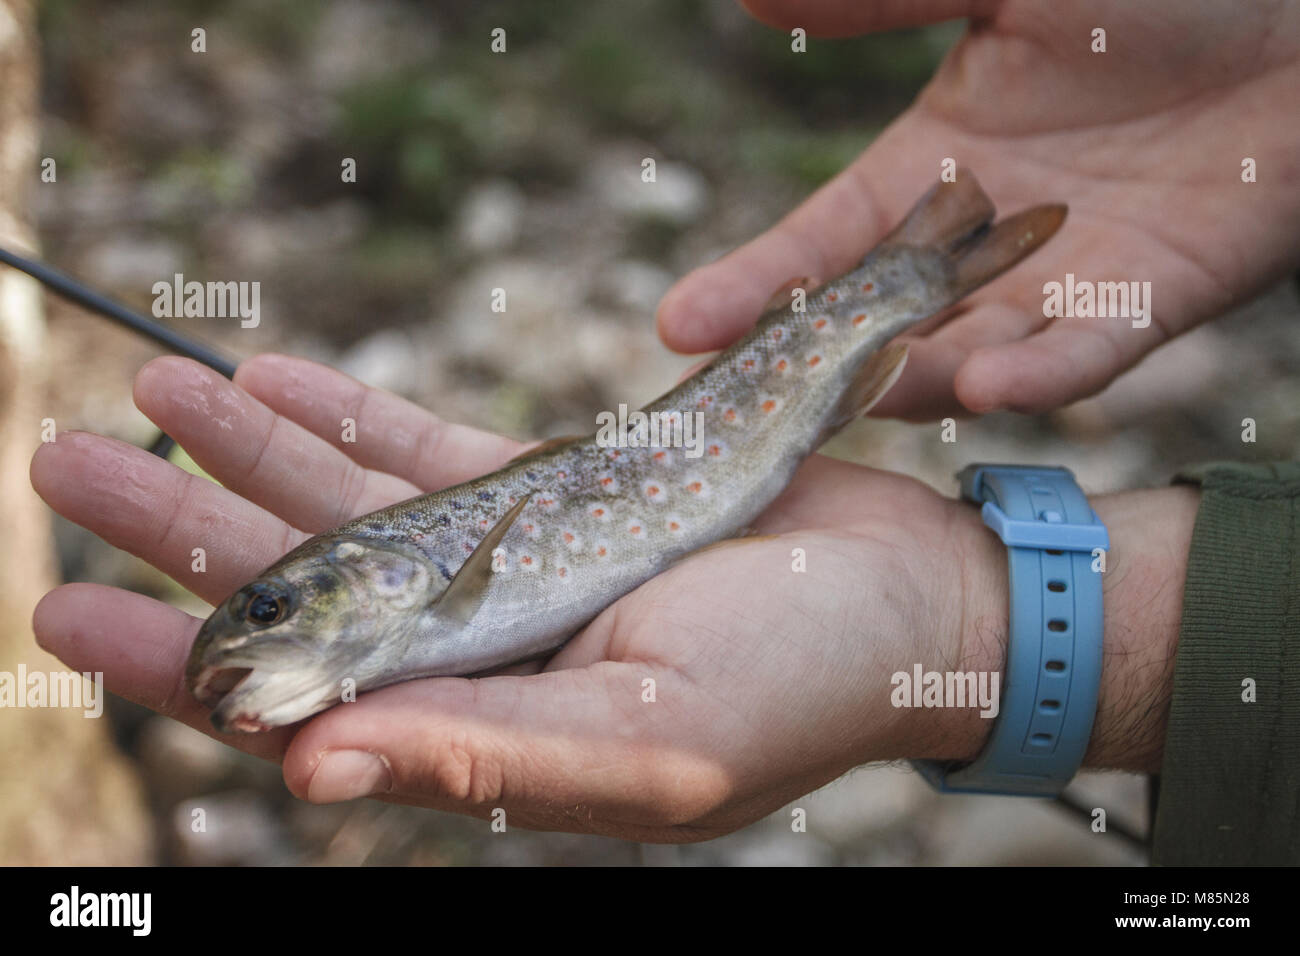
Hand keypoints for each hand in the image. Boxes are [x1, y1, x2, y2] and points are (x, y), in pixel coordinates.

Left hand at [31, 355, 1195, 838]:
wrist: (914, 595)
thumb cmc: (806, 688)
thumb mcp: (650, 746)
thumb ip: (483, 756)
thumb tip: (308, 773)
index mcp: (486, 727)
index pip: (296, 700)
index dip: (178, 658)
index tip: (68, 608)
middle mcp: (481, 648)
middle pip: (299, 585)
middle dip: (179, 525)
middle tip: (66, 463)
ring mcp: (514, 564)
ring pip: (349, 501)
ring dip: (247, 447)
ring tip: (148, 387)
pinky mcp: (560, 492)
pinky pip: (428, 449)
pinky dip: (350, 412)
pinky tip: (274, 376)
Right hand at [658, 0, 1299, 418]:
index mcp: (933, 167)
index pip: (821, 246)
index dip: (752, 286)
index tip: (680, 327)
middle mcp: (982, 242)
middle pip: (880, 325)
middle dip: (816, 368)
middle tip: (751, 407)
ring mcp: (1063, 279)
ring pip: (972, 357)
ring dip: (918, 382)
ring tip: (866, 395)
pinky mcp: (1153, 300)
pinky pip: (1091, 353)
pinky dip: (1044, 375)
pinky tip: (991, 388)